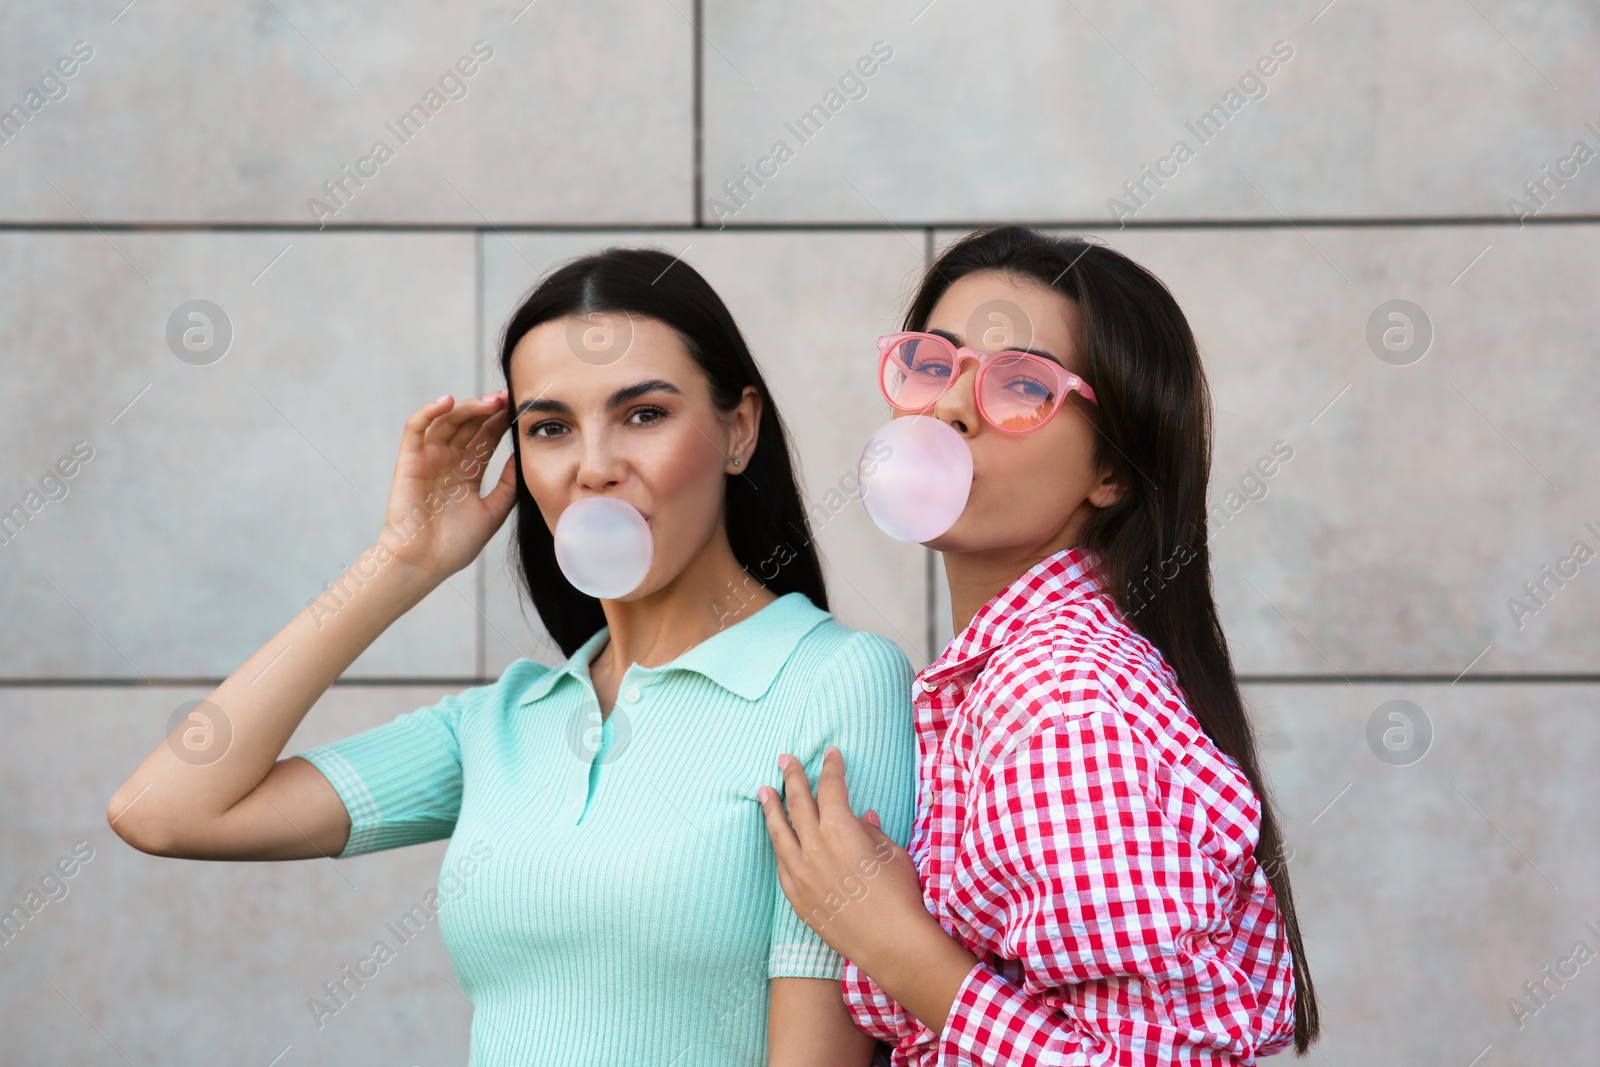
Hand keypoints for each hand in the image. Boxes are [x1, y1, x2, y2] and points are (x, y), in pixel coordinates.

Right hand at [379, 391, 517, 578]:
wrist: (425, 562)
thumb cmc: (455, 544)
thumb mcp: (494, 511)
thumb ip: (508, 485)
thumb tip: (522, 457)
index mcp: (467, 472)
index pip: (486, 437)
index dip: (501, 421)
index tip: (521, 408)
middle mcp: (448, 460)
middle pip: (469, 424)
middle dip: (489, 409)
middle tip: (509, 397)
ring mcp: (428, 458)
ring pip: (447, 420)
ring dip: (468, 407)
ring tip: (490, 401)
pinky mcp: (409, 460)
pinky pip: (416, 428)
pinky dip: (429, 411)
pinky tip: (448, 401)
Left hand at [759, 746, 930, 968]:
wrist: (889, 942)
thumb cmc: (899, 894)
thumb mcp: (892, 853)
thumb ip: (871, 832)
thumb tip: (863, 818)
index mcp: (840, 829)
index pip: (831, 788)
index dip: (831, 768)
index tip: (830, 754)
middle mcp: (813, 847)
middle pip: (799, 803)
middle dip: (792, 777)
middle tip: (785, 759)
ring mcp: (800, 873)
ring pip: (780, 832)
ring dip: (772, 808)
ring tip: (764, 790)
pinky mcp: (796, 897)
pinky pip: (781, 864)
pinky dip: (779, 845)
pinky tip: (777, 838)